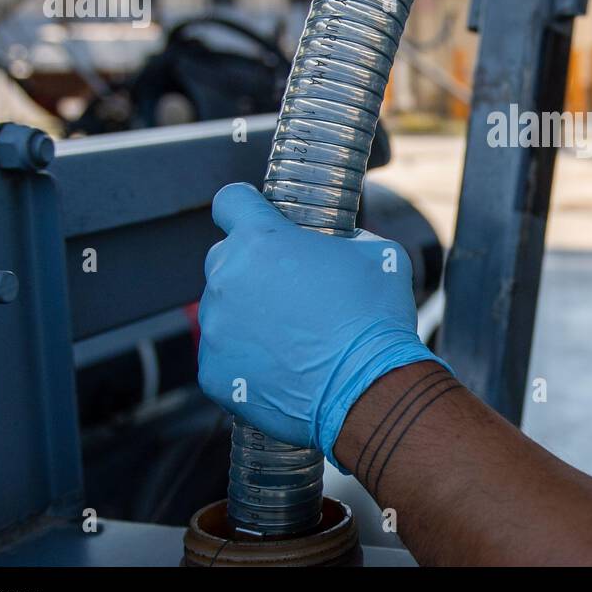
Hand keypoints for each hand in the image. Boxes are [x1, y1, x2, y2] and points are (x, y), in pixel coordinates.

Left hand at [197, 183, 451, 472]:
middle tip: (290, 288)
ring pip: (223, 309)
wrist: (369, 389)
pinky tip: (282, 366)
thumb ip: (345, 240)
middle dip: (252, 266)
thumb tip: (340, 245)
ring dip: (248, 314)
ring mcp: (216, 329)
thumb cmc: (375, 317)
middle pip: (224, 257)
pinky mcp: (214, 372)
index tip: (257, 217)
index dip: (245, 207)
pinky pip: (223, 354)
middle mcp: (227, 279)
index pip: (230, 201)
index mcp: (261, 240)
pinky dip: (245, 358)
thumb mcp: (377, 254)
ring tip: (292, 335)